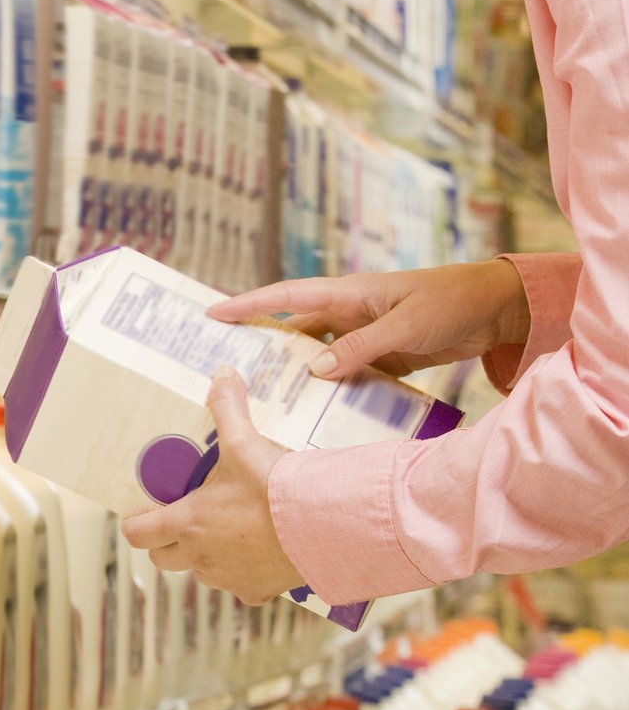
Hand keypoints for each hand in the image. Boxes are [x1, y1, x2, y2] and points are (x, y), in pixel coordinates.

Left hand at [122, 370, 302, 604]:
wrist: (324, 524)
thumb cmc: (277, 488)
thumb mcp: (244, 443)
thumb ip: (228, 409)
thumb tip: (222, 375)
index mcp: (186, 523)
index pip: (137, 534)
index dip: (136, 523)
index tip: (144, 513)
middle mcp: (199, 556)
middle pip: (162, 558)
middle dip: (167, 542)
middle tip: (185, 520)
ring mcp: (225, 578)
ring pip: (200, 573)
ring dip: (206, 557)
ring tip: (227, 532)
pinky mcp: (255, 591)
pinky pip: (240, 589)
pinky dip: (244, 576)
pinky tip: (260, 556)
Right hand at [207, 261, 530, 380]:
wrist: (497, 310)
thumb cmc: (453, 303)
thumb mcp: (406, 325)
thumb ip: (360, 348)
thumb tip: (313, 370)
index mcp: (349, 294)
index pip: (287, 297)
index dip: (249, 306)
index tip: (213, 315)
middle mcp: (349, 315)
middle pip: (294, 333)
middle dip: (261, 350)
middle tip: (228, 372)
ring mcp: (363, 337)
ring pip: (316, 359)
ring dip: (296, 379)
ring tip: (265, 404)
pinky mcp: (379, 358)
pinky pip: (343, 376)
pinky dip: (328, 393)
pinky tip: (315, 415)